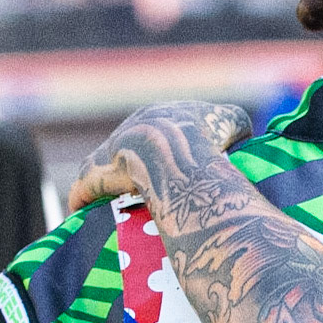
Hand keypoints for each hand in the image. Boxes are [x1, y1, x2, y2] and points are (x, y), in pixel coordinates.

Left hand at [68, 102, 251, 213]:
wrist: (179, 154)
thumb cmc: (208, 138)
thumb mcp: (232, 123)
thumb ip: (233, 124)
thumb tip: (242, 135)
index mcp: (159, 115)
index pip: (156, 129)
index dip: (162, 147)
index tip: (168, 165)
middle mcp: (130, 128)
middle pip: (125, 145)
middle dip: (129, 162)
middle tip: (140, 185)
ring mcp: (113, 150)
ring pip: (99, 163)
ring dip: (100, 179)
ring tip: (105, 198)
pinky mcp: (101, 175)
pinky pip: (86, 186)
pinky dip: (82, 197)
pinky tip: (80, 208)